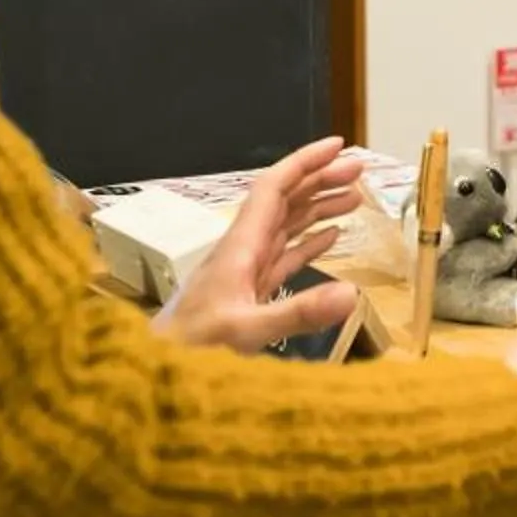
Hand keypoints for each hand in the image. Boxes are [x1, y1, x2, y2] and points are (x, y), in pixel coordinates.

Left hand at [151, 137, 365, 353]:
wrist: (158, 369)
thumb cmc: (194, 346)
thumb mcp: (245, 330)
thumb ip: (298, 313)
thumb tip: (352, 294)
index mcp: (240, 245)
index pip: (273, 188)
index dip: (305, 163)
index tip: (338, 146)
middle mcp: (245, 249)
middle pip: (285, 201)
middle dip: (320, 180)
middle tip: (359, 170)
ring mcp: (248, 270)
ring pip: (288, 226)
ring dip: (319, 208)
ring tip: (356, 198)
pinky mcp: (251, 292)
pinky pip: (286, 257)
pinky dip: (311, 243)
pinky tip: (333, 238)